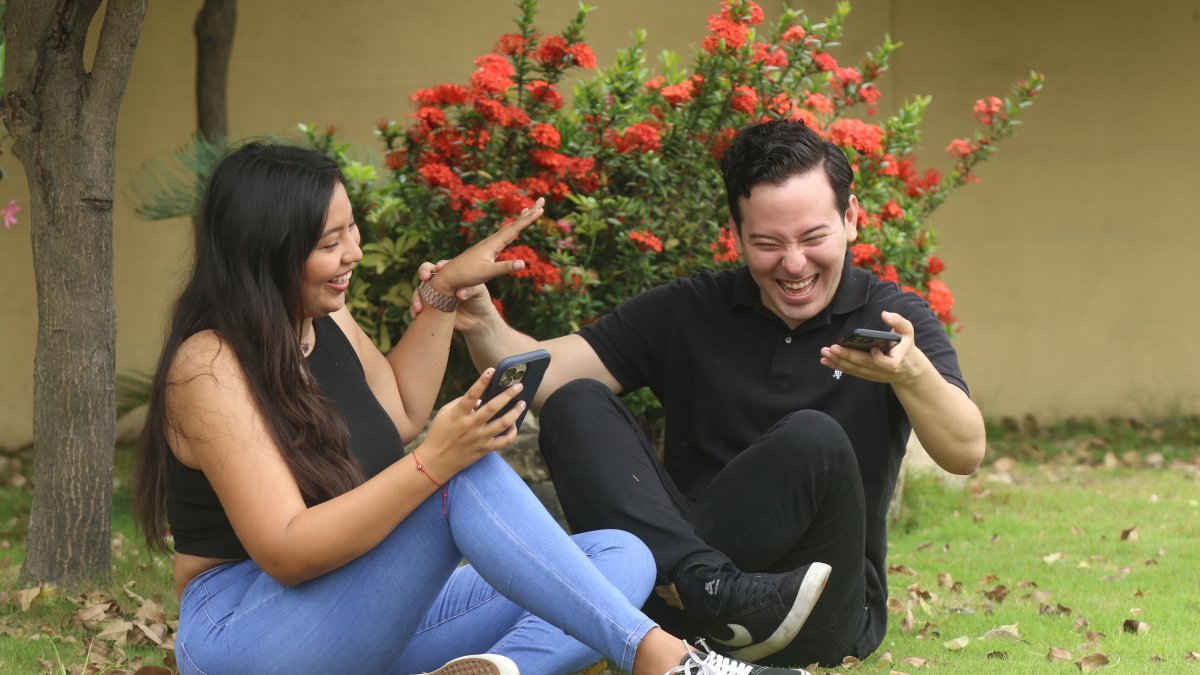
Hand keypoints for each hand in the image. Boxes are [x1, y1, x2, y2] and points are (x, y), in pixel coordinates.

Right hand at [411, 260, 497, 332]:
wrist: (477, 320)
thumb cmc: (480, 300)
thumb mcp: (479, 292)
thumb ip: (471, 289)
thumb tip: (459, 294)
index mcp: (451, 273)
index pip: (442, 265)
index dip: (439, 266)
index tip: (439, 269)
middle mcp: (440, 281)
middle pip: (426, 272)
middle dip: (423, 272)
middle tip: (424, 277)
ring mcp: (433, 294)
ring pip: (420, 290)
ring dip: (416, 296)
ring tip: (418, 306)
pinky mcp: (430, 307)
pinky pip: (418, 306)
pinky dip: (414, 310)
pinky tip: (415, 314)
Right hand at [415, 367, 526, 478]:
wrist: (435, 461)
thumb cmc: (439, 432)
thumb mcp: (445, 413)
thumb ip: (461, 402)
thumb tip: (481, 398)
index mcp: (458, 414)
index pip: (471, 394)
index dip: (482, 381)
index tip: (492, 370)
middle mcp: (470, 425)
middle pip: (492, 407)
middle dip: (507, 395)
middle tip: (519, 385)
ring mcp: (478, 438)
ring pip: (502, 424)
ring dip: (515, 412)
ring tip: (522, 403)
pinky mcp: (484, 449)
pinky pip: (504, 441)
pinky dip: (512, 432)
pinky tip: (514, 424)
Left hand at [427, 198, 544, 295]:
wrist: (448, 277)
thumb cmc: (466, 275)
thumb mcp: (487, 273)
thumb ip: (505, 268)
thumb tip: (523, 263)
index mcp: (493, 244)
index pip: (514, 229)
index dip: (528, 219)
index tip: (540, 209)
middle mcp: (491, 241)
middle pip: (514, 224)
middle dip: (528, 213)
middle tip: (541, 200)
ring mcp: (489, 244)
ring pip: (509, 228)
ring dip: (521, 219)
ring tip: (529, 210)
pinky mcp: (486, 250)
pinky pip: (504, 236)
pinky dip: (512, 229)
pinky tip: (513, 231)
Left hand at [819, 311, 929, 385]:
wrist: (908, 369)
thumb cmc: (905, 346)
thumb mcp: (907, 332)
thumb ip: (898, 322)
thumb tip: (885, 314)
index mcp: (896, 361)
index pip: (887, 364)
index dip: (879, 358)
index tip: (873, 349)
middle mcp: (883, 371)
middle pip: (864, 365)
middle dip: (846, 356)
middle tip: (831, 348)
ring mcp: (874, 375)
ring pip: (855, 370)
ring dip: (838, 362)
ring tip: (824, 354)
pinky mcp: (867, 376)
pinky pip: (851, 372)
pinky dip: (839, 366)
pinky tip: (826, 361)